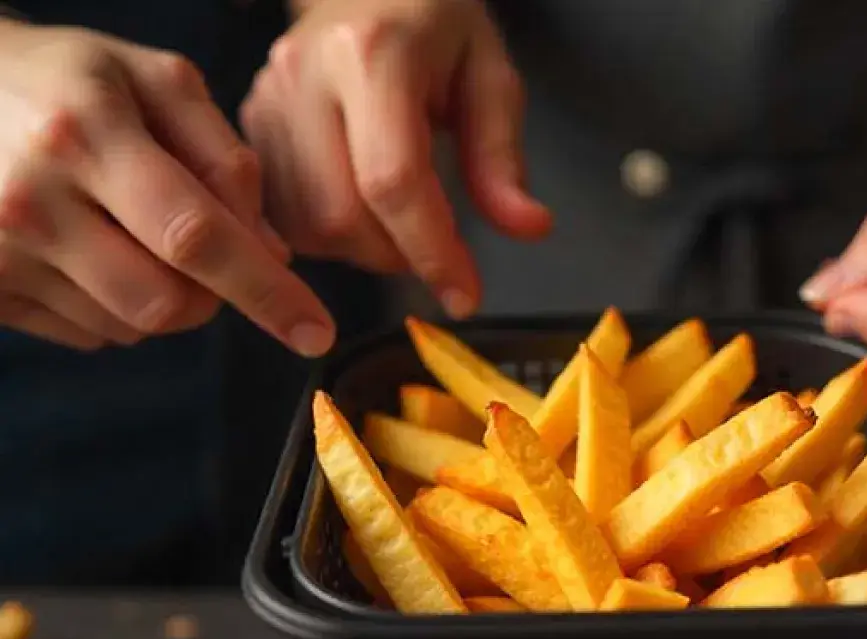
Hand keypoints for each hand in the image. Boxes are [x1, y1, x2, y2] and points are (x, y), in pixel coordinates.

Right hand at [0, 21, 334, 353]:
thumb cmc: (73, 82)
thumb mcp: (155, 83)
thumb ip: (226, 160)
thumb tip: (273, 253)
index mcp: (85, 134)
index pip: (197, 237)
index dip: (266, 291)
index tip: (316, 332)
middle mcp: (31, 200)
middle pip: (170, 303)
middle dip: (214, 293)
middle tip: (203, 246)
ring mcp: (0, 254)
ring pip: (132, 328)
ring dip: (163, 299)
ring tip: (132, 232)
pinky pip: (90, 335)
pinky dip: (115, 307)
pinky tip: (92, 251)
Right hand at [240, 0, 551, 317]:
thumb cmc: (436, 25)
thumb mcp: (489, 76)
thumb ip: (502, 157)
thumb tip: (529, 229)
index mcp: (373, 54)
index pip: (393, 181)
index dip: (431, 252)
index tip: (465, 296)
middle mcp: (305, 76)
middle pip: (339, 215)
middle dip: (396, 258)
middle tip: (435, 250)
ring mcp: (267, 100)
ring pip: (304, 226)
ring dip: (361, 253)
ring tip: (399, 227)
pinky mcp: (250, 122)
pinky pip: (281, 215)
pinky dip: (326, 238)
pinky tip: (360, 214)